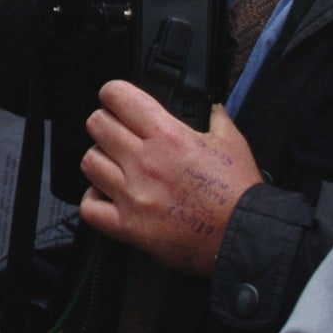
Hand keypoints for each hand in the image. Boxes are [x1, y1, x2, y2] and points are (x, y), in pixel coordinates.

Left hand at [78, 82, 259, 275]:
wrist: (244, 238)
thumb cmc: (239, 194)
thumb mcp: (232, 141)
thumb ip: (215, 116)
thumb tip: (208, 104)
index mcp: (167, 135)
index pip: (117, 96)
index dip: (113, 93)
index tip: (116, 99)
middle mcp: (144, 161)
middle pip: (96, 125)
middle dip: (105, 123)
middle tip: (117, 132)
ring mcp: (133, 195)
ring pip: (89, 162)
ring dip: (100, 160)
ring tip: (114, 165)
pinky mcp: (129, 227)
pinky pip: (89, 207)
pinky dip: (94, 199)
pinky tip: (108, 195)